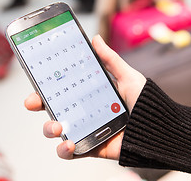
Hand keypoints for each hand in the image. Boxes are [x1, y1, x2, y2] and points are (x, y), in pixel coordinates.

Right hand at [24, 35, 145, 159]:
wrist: (157, 128)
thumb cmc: (143, 101)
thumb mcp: (126, 76)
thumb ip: (109, 58)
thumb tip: (95, 38)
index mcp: (86, 94)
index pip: (60, 88)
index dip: (45, 85)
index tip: (36, 80)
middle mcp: (81, 110)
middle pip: (51, 108)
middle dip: (37, 104)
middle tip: (32, 102)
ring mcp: (83, 129)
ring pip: (55, 130)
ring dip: (48, 128)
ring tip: (56, 126)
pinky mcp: (88, 147)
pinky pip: (69, 152)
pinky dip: (64, 150)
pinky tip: (68, 143)